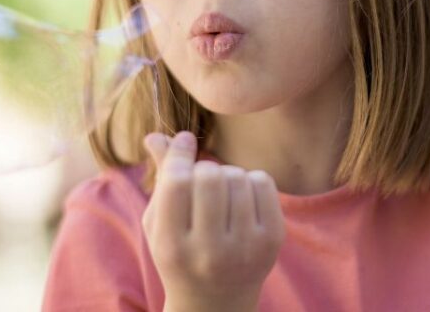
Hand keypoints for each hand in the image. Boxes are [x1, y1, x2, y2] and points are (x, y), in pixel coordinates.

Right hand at [142, 131, 285, 311]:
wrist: (217, 303)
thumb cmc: (181, 252)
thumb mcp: (160, 223)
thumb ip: (162, 177)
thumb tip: (157, 135)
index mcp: (173, 246)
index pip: (177, 182)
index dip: (180, 154)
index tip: (184, 143)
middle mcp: (210, 252)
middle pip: (210, 175)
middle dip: (204, 169)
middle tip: (201, 183)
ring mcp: (245, 248)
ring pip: (237, 175)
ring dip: (227, 174)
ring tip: (221, 194)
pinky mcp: (273, 241)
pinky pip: (262, 180)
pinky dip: (250, 179)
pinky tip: (241, 199)